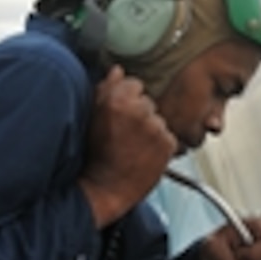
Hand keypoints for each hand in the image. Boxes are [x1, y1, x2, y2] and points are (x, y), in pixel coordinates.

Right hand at [80, 66, 176, 226]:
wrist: (105, 188)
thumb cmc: (95, 155)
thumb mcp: (92, 117)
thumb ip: (105, 89)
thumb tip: (117, 71)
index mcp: (118, 100)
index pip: (134, 84)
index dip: (127, 100)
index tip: (121, 116)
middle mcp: (140, 111)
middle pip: (148, 103)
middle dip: (140, 115)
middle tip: (126, 135)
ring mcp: (156, 128)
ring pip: (158, 121)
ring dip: (151, 131)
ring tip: (135, 148)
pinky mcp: (168, 144)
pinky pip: (168, 138)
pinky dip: (160, 146)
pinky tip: (145, 155)